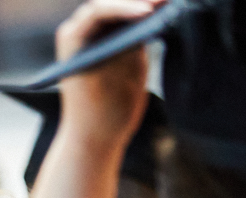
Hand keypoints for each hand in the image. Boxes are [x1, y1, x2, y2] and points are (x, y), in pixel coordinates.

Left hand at [55, 0, 161, 150]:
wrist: (97, 136)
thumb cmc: (99, 113)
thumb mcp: (114, 82)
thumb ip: (128, 48)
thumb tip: (148, 15)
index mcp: (73, 39)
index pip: (99, 12)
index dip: (124, 8)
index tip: (146, 13)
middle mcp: (85, 30)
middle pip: (116, 4)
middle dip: (141, 1)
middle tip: (168, 0)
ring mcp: (103, 34)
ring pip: (128, 8)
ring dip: (148, 4)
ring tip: (172, 2)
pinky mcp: (120, 40)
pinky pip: (136, 20)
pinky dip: (153, 14)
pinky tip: (172, 10)